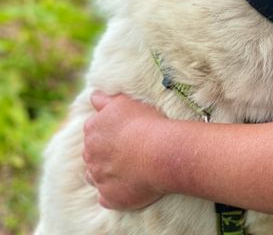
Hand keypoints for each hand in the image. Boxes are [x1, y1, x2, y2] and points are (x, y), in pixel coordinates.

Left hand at [83, 91, 167, 209]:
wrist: (161, 152)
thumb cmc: (147, 123)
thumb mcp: (125, 102)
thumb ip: (105, 99)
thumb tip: (92, 95)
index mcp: (92, 129)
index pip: (93, 130)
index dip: (109, 132)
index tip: (126, 133)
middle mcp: (90, 154)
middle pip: (92, 154)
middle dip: (106, 153)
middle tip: (130, 150)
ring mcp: (98, 177)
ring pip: (96, 176)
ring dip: (107, 173)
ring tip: (130, 168)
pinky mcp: (108, 197)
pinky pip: (107, 197)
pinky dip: (115, 193)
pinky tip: (131, 186)